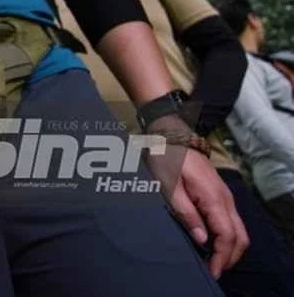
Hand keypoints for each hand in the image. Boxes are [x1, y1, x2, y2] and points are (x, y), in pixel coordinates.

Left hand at [159, 146, 248, 277]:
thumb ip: (186, 213)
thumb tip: (202, 239)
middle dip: (229, 257)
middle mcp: (225, 200)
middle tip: (213, 270)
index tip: (212, 271)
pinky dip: (227, 236)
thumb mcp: (169, 187)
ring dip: (229, 248)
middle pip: (240, 236)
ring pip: (238, 230)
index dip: (222, 257)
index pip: (227, 235)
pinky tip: (212, 243)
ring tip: (212, 261)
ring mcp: (225, 197)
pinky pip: (231, 221)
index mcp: (213, 198)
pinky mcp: (220, 196)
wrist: (172, 137)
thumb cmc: (167, 161)